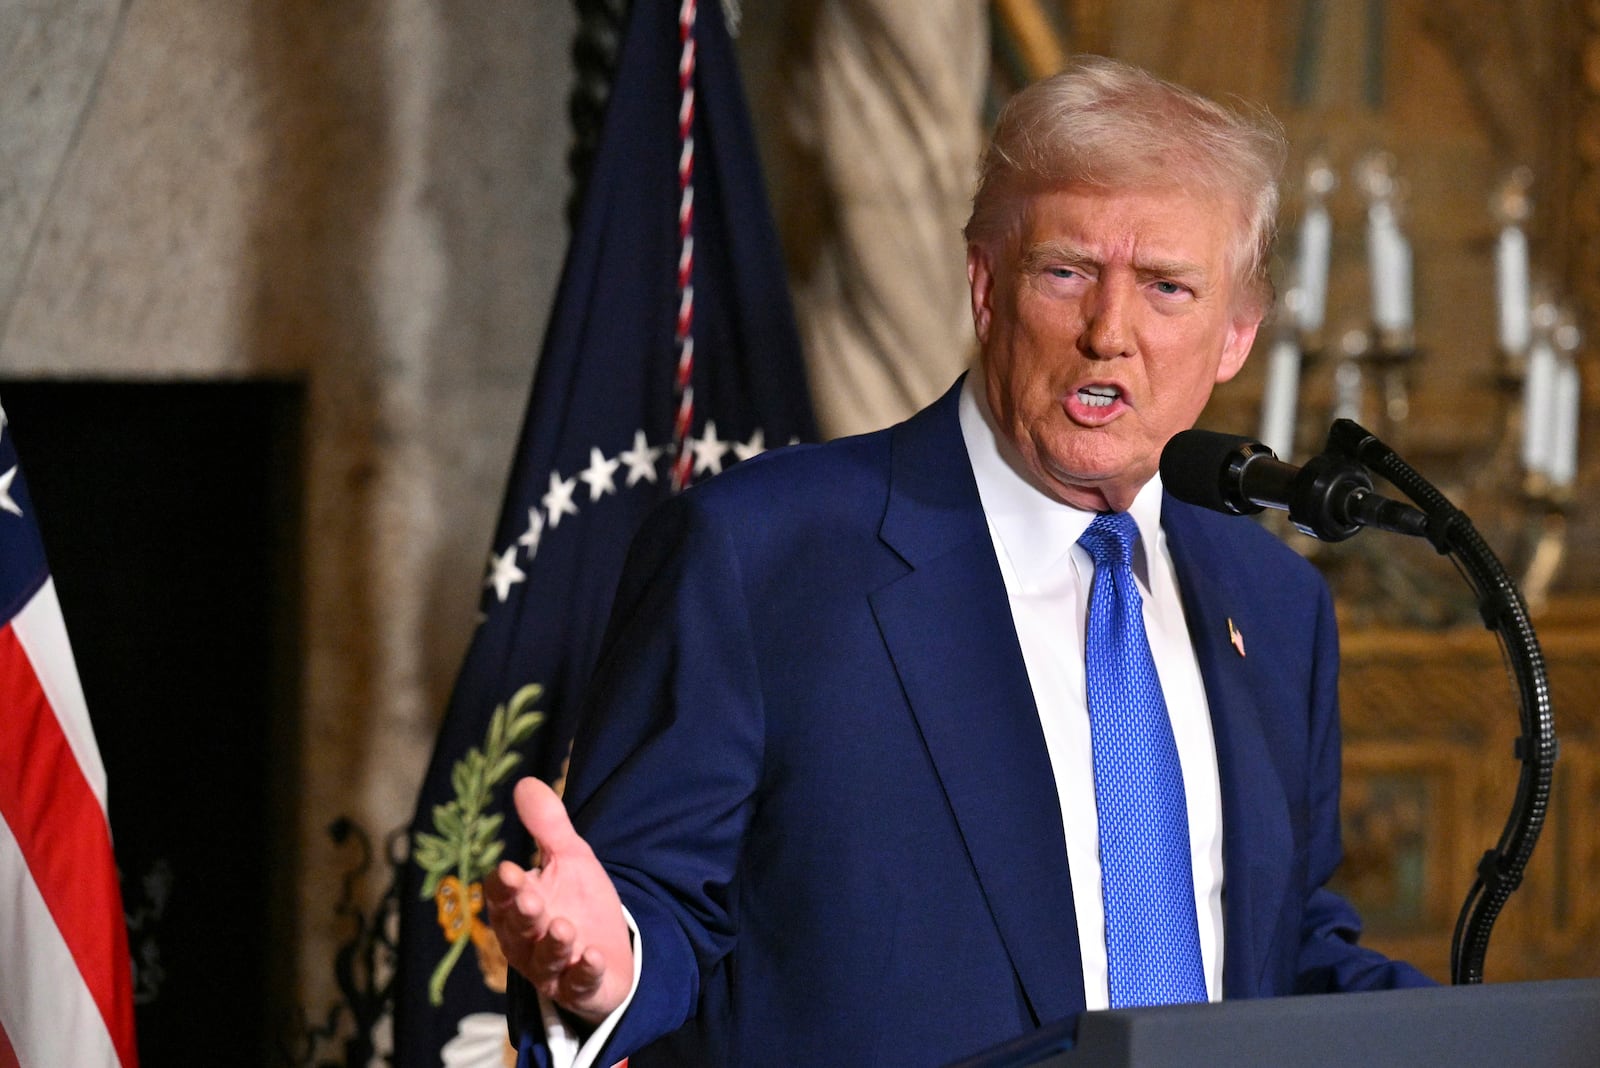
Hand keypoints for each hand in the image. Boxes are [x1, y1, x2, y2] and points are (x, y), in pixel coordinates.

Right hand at [486, 777, 633, 1022]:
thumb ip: (548, 826)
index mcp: (516, 906)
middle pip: (519, 928)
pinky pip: (579, 985)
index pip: (502, 895)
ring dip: (553, 945)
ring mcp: (552, 968)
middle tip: (530, 900)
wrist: (609, 950)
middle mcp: (526, 941)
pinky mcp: (580, 988)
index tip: (509, 870)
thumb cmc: (578, 902)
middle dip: (524, 915)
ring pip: (546, 960)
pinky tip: (594, 958)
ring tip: (563, 928)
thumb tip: (525, 782)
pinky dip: (585, 973)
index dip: (504, 885)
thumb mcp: (570, 858)